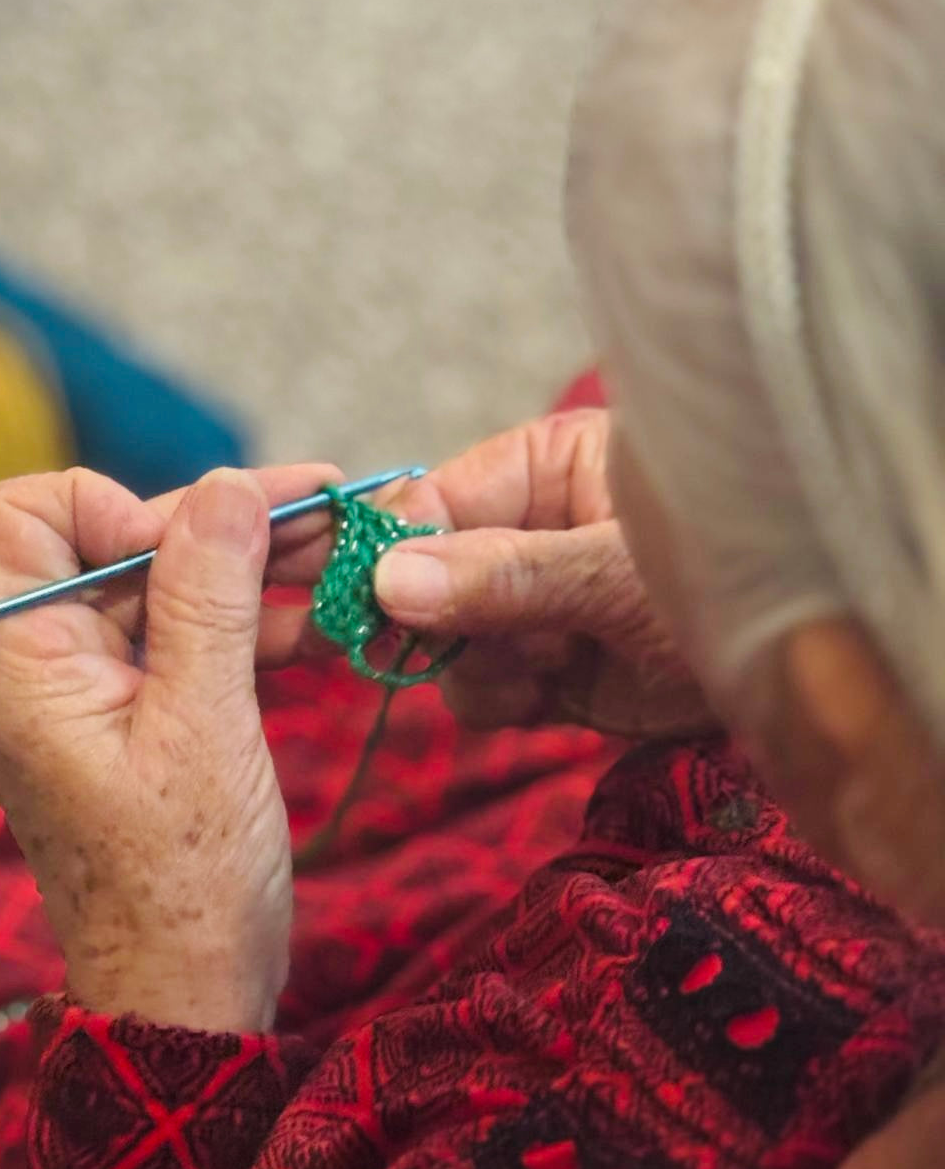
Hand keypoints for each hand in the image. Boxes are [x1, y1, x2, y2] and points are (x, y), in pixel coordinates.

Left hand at [0, 461, 339, 1031]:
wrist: (189, 999)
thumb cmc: (185, 884)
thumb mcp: (204, 727)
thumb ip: (209, 598)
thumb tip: (228, 485)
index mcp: (24, 664)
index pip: (22, 517)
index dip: (109, 507)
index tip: (196, 546)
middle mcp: (45, 667)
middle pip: (115, 543)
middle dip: (218, 523)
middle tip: (327, 507)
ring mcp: (93, 693)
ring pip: (164, 587)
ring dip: (251, 567)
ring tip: (347, 550)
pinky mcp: (139, 718)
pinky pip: (189, 640)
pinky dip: (250, 623)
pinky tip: (324, 622)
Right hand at [264, 411, 712, 738]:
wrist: (812, 680)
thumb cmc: (736, 578)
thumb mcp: (617, 572)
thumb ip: (505, 576)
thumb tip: (390, 580)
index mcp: (542, 468)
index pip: (433, 498)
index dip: (387, 546)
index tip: (356, 594)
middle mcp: (526, 532)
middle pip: (421, 570)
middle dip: (421, 614)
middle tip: (398, 643)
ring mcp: (534, 606)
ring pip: (443, 638)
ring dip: (476, 663)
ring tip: (544, 664)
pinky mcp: (549, 673)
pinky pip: (479, 689)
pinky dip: (500, 700)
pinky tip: (551, 693)